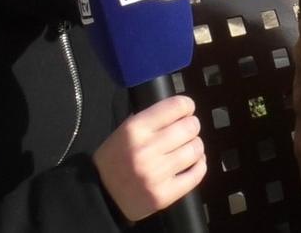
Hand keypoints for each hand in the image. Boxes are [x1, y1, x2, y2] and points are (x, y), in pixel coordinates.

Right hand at [94, 95, 206, 221]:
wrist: (101, 195)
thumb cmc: (114, 158)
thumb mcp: (124, 131)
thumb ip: (151, 120)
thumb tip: (181, 111)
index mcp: (135, 129)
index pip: (176, 106)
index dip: (186, 106)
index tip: (187, 110)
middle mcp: (146, 149)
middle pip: (190, 127)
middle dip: (192, 126)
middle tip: (187, 131)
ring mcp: (156, 174)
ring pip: (195, 150)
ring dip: (195, 146)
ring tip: (188, 148)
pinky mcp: (164, 195)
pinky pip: (196, 175)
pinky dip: (199, 166)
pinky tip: (193, 163)